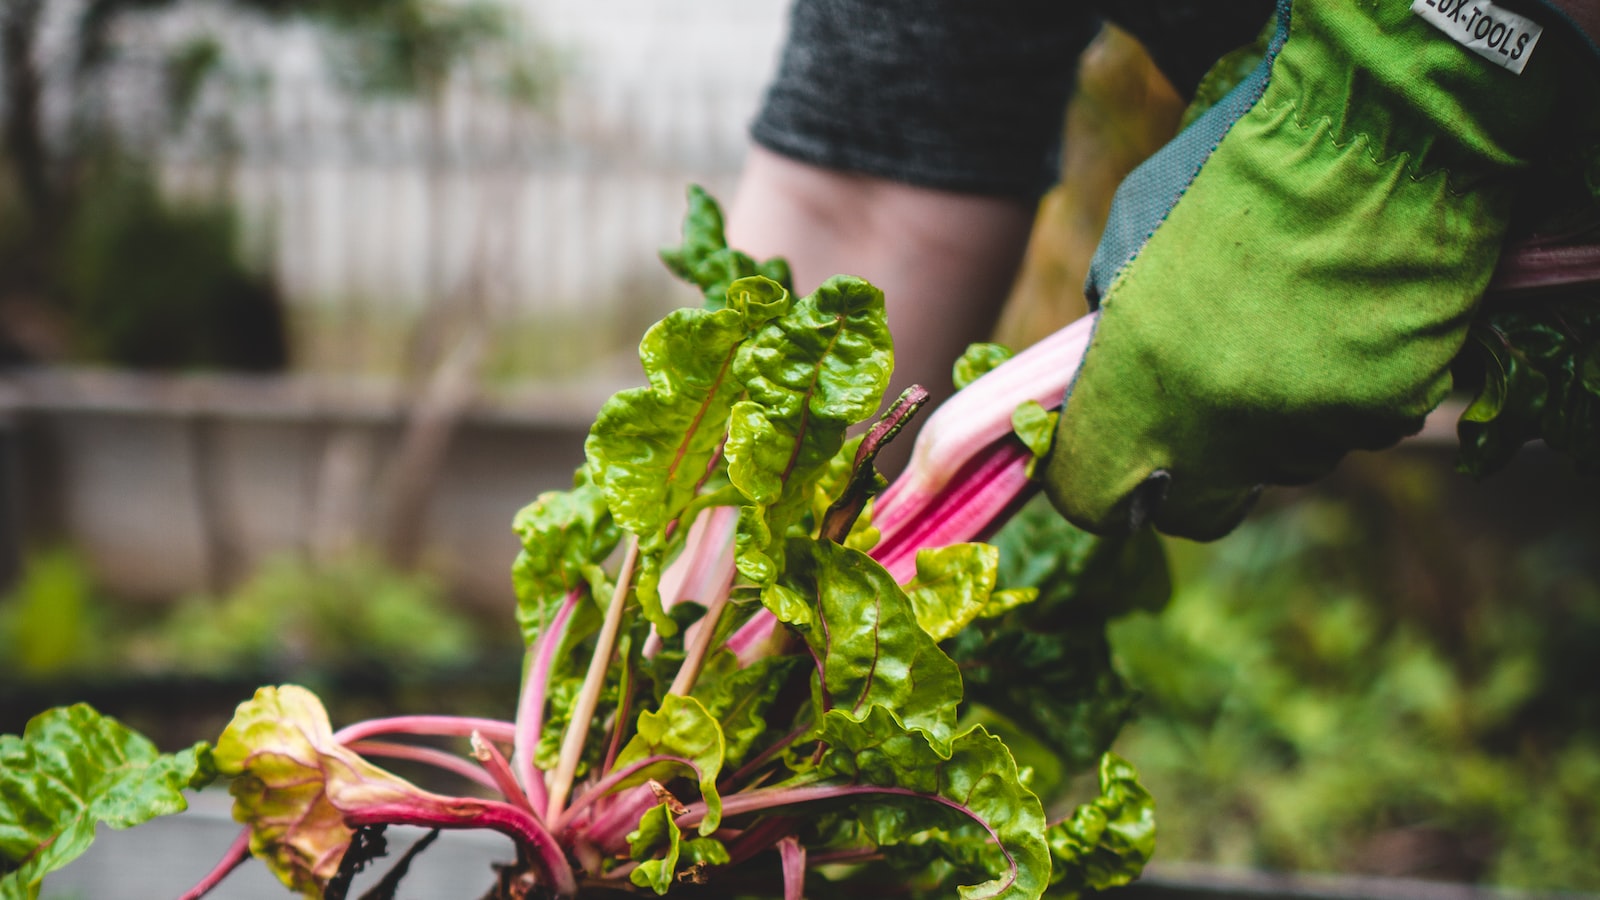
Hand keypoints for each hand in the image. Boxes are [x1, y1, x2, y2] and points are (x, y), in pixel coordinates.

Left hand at [1043, 0, 1591, 539]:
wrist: (1370, 132)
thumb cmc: (1232, 171)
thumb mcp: (1128, 243)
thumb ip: (1114, 328)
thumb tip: (1113, 375)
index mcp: (1137, 386)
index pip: (1091, 496)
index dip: (1094, 485)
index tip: (1109, 461)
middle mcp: (1218, 430)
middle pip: (1195, 509)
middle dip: (1190, 478)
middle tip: (1202, 413)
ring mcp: (1309, 431)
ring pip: (1282, 461)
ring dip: (1276, 420)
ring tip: (1291, 325)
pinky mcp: (1385, 415)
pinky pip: (1354, 426)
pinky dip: (1348, 391)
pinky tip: (1348, 318)